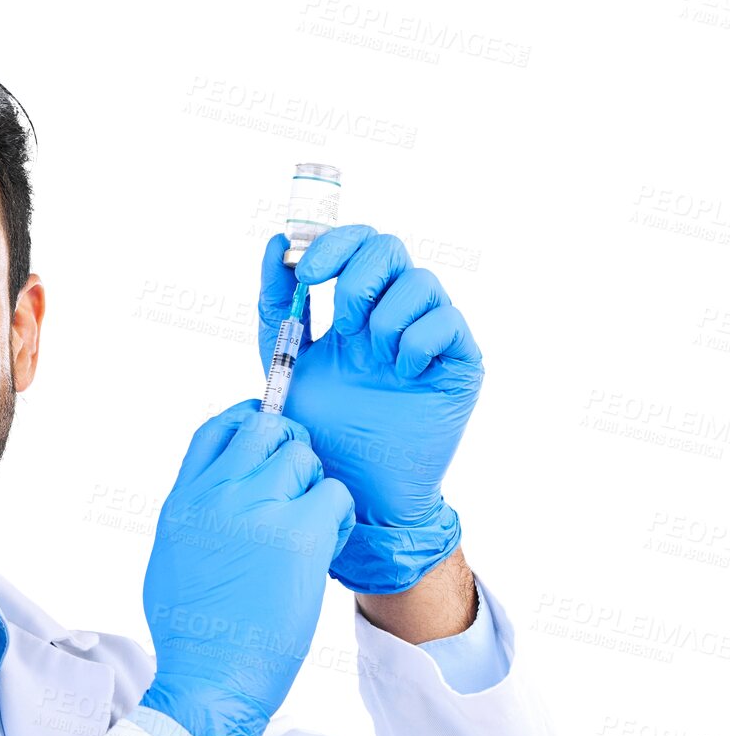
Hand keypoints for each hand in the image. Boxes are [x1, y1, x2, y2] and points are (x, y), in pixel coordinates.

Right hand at [138, 401, 354, 735]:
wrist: (209, 679)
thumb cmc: (192, 635)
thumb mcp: (171, 559)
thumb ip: (196, 515)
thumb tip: (222, 492)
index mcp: (183, 501)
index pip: (217, 430)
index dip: (248, 419)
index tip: (268, 432)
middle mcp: (216, 495)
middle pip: (266, 429)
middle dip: (290, 446)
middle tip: (300, 483)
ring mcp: (257, 509)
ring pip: (305, 459)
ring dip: (315, 488)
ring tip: (310, 529)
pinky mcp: (299, 534)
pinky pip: (335, 495)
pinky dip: (339, 517)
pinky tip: (326, 545)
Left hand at [257, 226, 483, 593]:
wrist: (355, 492)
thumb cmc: (322, 435)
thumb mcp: (286, 366)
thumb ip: (277, 308)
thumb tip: (276, 243)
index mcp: (354, 311)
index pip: (353, 244)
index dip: (332, 243)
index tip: (306, 273)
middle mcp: (393, 316)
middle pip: (388, 248)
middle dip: (358, 278)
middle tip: (343, 325)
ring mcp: (428, 337)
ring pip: (419, 281)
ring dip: (385, 316)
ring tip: (372, 359)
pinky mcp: (458, 362)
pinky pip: (447, 321)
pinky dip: (418, 340)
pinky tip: (402, 374)